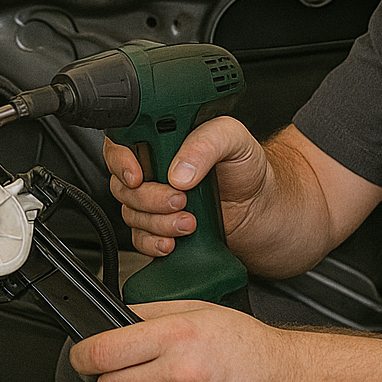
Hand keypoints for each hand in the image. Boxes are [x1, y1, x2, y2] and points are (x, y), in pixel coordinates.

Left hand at [68, 300, 296, 381]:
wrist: (287, 381)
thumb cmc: (246, 345)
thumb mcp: (198, 310)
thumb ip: (150, 312)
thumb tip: (112, 319)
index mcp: (176, 337)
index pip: (103, 352)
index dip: (82, 355)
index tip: (83, 357)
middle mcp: (180, 376)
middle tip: (124, 376)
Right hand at [104, 116, 270, 257]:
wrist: (260, 208)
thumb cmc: (246, 168)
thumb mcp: (233, 139)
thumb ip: (206, 144)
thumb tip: (179, 170)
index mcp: (162, 138)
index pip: (122, 144)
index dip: (122, 161)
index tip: (138, 176)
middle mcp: (153, 168)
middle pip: (123, 184)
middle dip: (149, 198)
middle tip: (179, 200)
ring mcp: (153, 199)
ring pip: (131, 214)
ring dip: (158, 223)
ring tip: (189, 222)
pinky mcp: (158, 226)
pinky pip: (140, 238)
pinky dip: (153, 243)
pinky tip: (172, 241)